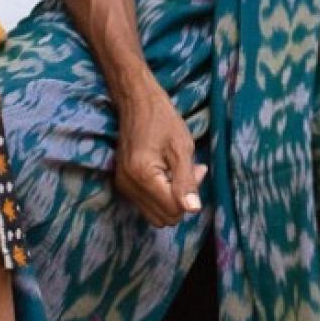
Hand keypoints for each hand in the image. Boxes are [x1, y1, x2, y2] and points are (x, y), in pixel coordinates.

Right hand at [113, 90, 204, 227]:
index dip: (190, 196)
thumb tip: (193, 210)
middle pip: (165, 218)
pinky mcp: (123, 185)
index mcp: (143, 176)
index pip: (174, 209)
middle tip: (190, 171)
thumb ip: (187, 182)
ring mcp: (123, 187)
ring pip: (156, 215)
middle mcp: (128, 186)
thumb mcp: (182, 148)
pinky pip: (147, 205)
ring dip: (172, 200)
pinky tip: (167, 174)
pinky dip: (161, 196)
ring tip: (178, 172)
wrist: (136, 103)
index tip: (196, 169)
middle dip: (182, 201)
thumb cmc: (163, 120)